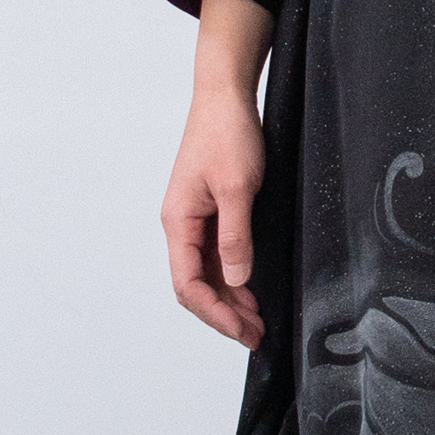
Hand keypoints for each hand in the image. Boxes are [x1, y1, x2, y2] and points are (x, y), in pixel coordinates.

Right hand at [161, 0, 273, 348]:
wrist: (226, 99)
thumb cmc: (227, 136)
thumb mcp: (237, 188)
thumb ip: (235, 237)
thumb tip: (235, 280)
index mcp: (178, 222)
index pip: (188, 284)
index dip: (214, 313)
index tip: (242, 330)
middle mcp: (182, 226)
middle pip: (196, 285)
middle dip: (224, 314)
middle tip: (256, 336)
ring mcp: (195, 219)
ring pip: (207, 273)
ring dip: (230, 299)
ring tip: (256, 322)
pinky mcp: (211, 211)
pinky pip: (216, 255)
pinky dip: (233, 277)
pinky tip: (250, 289)